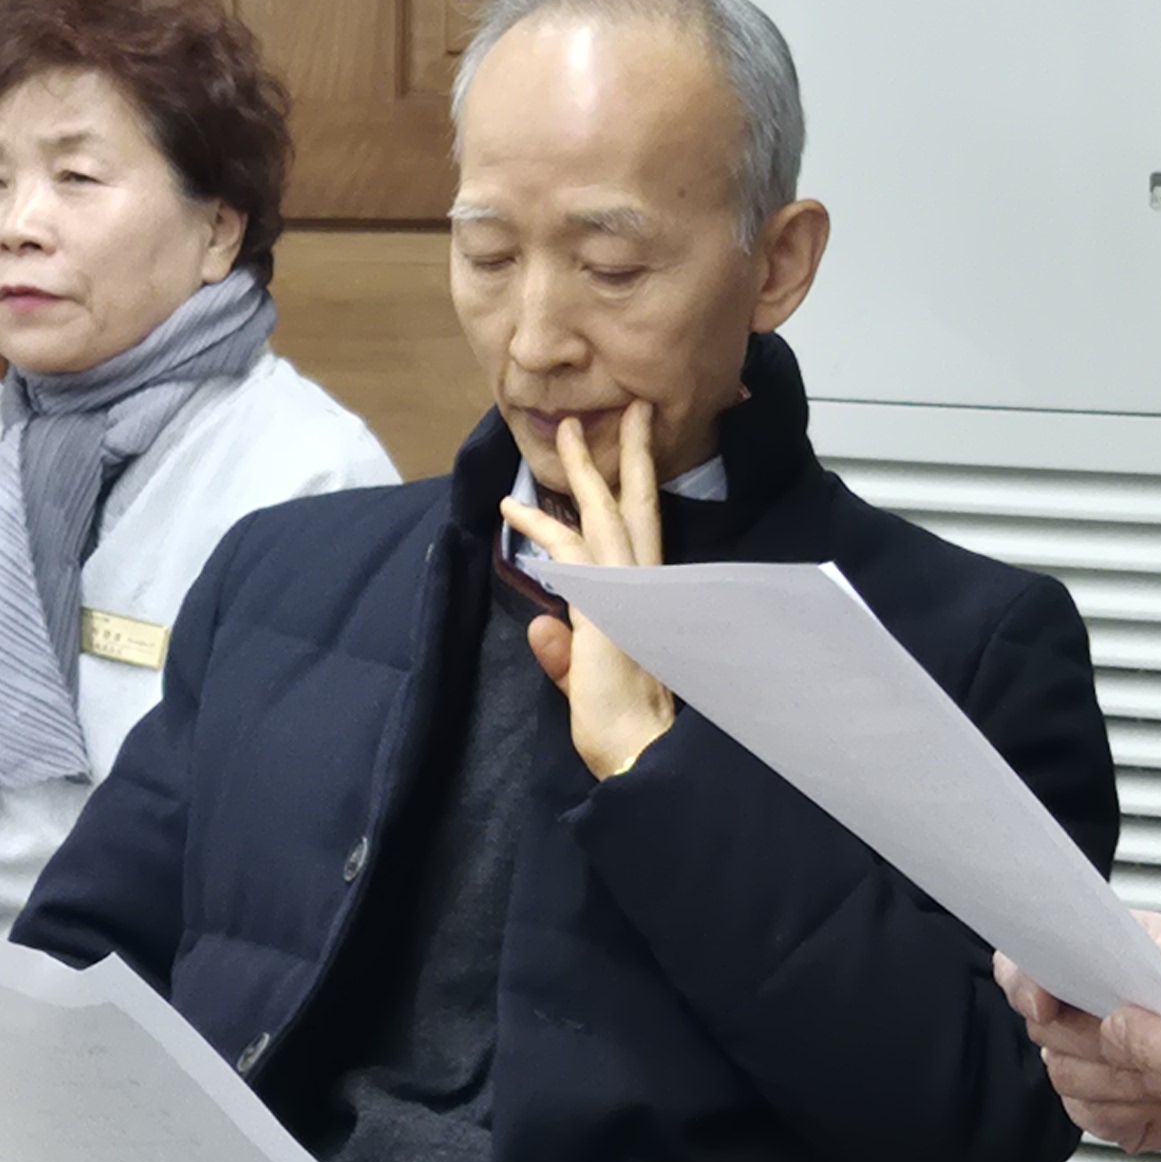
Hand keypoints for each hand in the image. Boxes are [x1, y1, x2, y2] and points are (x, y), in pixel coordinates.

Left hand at [495, 405, 679, 778]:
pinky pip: (571, 553)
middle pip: (633, 505)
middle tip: (620, 410)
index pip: (639, 533)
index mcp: (647, 600)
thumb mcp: (587, 680)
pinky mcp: (606, 607)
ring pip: (604, 514)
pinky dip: (541, 530)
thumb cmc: (623, 725)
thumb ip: (565, 654)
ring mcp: (629, 592)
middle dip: (625, 455)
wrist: (640, 751)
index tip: (620, 456)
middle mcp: (643, 587)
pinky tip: (513, 510)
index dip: (630, 491)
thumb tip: (542, 628)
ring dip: (583, 470)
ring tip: (566, 431)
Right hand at [999, 911, 1160, 1152]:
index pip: (1023, 962)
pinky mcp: (1115, 1103)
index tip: (1051, 1004)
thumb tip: (1110, 977)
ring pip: (1069, 1083)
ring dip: (1126, 1084)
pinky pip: (1095, 1120)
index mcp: (1101, 952)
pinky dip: (1134, 1116)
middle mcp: (1091, 1003)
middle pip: (1046, 1035)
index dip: (1025, 984)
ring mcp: (1100, 1056)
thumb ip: (1158, 962)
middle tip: (1159, 1040)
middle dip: (1103, 1045)